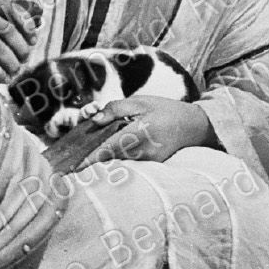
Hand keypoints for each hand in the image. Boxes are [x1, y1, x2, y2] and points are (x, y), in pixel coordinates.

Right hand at [0, 0, 40, 84]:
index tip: (33, 42)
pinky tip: (3, 79)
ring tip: (15, 72)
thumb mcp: (8, 31)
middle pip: (6, 29)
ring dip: (9, 62)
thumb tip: (40, 10)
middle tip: (25, 61)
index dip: (27, 27)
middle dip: (20, 48)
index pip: (15, 11)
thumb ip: (23, 20)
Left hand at [84, 96, 217, 163]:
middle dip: (92, 159)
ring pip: (118, 162)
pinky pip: (129, 162)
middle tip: (73, 161)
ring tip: (88, 157)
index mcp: (138, 133)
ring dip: (104, 159)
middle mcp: (143, 150)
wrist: (195, 125)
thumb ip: (116, 109)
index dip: (89, 159)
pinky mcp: (152, 165)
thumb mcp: (140, 102)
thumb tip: (94, 120)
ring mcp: (149, 160)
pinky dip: (117, 158)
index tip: (73, 166)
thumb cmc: (165, 109)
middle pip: (110, 158)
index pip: (108, 148)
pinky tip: (111, 152)